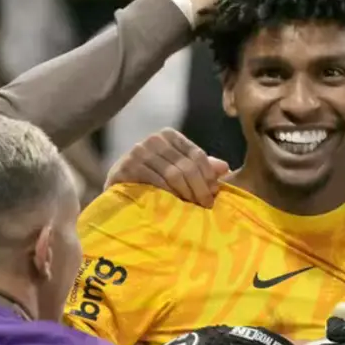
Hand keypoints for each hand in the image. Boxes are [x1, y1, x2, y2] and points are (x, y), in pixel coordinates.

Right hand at [104, 128, 228, 206]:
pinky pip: (157, 182)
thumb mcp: (179, 171)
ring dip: (187, 194)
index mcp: (169, 135)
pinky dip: (169, 195)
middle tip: (207, 206)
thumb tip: (225, 167)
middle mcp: (154, 139)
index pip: (197, 155)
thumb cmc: (153, 181)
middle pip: (187, 165)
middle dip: (200, 188)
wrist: (119, 190)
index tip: (215, 194)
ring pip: (174, 174)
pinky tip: (175, 206)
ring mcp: (139, 151)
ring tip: (194, 209)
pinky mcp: (127, 166)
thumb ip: (201, 168)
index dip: (209, 176)